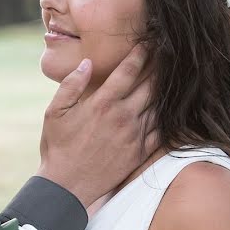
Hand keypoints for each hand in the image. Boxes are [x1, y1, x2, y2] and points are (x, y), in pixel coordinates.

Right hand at [36, 45, 158, 206]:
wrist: (67, 186)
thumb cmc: (58, 147)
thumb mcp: (55, 112)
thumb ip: (71, 85)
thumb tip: (87, 63)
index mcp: (102, 104)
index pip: (127, 72)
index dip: (141, 55)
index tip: (148, 43)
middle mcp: (122, 117)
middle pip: (150, 86)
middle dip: (159, 67)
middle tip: (169, 54)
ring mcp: (134, 136)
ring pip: (158, 106)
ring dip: (166, 90)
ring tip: (174, 76)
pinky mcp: (140, 153)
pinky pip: (161, 131)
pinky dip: (168, 117)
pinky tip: (171, 108)